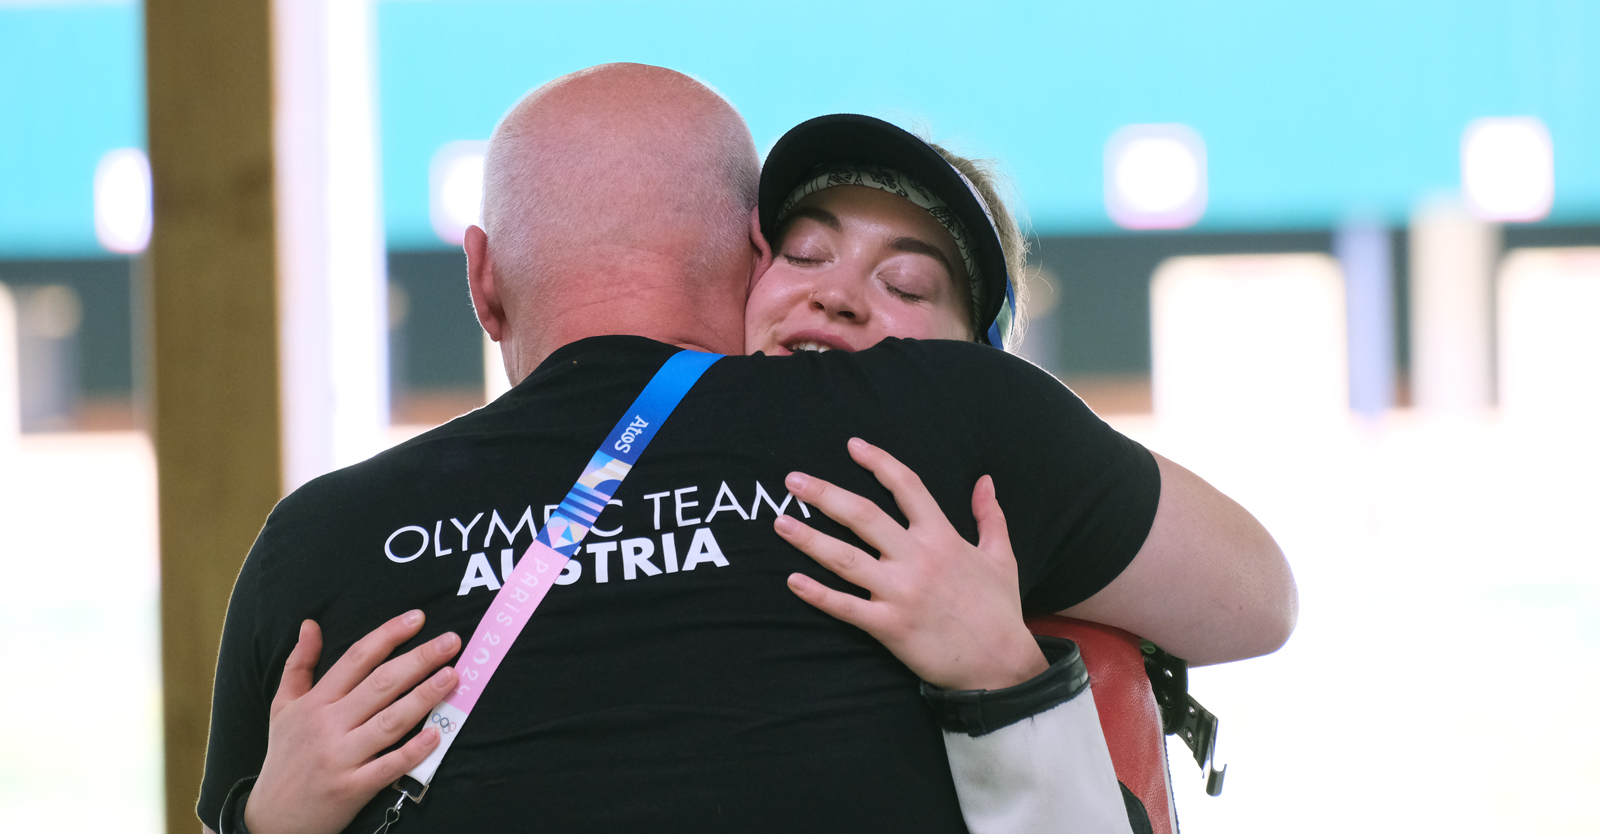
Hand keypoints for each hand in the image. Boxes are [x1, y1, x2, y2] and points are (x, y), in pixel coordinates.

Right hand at [245, 612, 459, 833]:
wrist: (271, 819)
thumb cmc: (283, 757)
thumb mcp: (282, 707)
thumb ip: (298, 665)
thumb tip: (310, 624)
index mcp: (315, 703)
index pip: (357, 659)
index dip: (389, 635)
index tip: (419, 618)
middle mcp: (328, 726)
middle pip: (380, 684)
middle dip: (418, 658)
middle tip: (452, 640)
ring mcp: (340, 758)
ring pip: (389, 721)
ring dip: (423, 696)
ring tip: (452, 675)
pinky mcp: (351, 789)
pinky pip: (388, 766)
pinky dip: (414, 751)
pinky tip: (437, 734)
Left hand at [777, 438, 1047, 690]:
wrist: (1001, 665)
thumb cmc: (999, 610)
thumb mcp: (1001, 557)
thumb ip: (990, 516)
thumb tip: (985, 481)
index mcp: (942, 537)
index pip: (906, 487)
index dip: (878, 463)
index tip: (852, 446)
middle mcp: (917, 559)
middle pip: (862, 516)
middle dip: (824, 494)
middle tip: (792, 481)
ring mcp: (901, 593)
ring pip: (845, 559)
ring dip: (808, 539)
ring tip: (780, 522)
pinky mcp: (890, 626)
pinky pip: (845, 607)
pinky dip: (817, 595)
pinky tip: (792, 581)